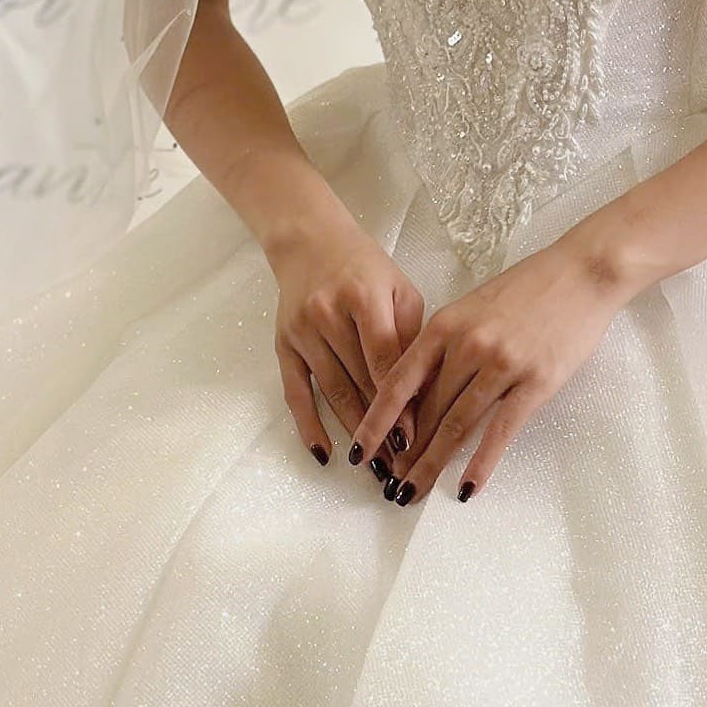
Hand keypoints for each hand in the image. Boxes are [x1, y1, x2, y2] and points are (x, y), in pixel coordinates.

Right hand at [269, 221, 427, 466]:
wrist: (309, 241)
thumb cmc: (364, 266)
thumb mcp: (399, 289)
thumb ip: (411, 336)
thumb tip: (423, 392)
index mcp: (364, 297)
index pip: (386, 362)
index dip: (400, 404)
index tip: (416, 438)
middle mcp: (328, 315)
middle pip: (359, 382)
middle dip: (381, 427)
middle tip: (401, 464)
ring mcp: (302, 331)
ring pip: (332, 393)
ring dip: (354, 432)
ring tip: (374, 465)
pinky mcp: (283, 345)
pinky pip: (296, 392)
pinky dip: (308, 425)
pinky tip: (324, 453)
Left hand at [345, 234, 632, 504]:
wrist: (583, 271)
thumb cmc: (529, 288)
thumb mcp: (473, 307)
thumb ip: (444, 345)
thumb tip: (419, 392)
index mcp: (445, 324)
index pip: (399, 382)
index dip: (376, 421)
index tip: (360, 450)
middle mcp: (467, 345)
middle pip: (427, 410)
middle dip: (405, 453)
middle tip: (389, 484)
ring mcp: (502, 364)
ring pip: (456, 424)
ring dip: (432, 464)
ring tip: (413, 492)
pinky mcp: (536, 381)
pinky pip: (501, 430)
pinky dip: (481, 463)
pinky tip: (467, 487)